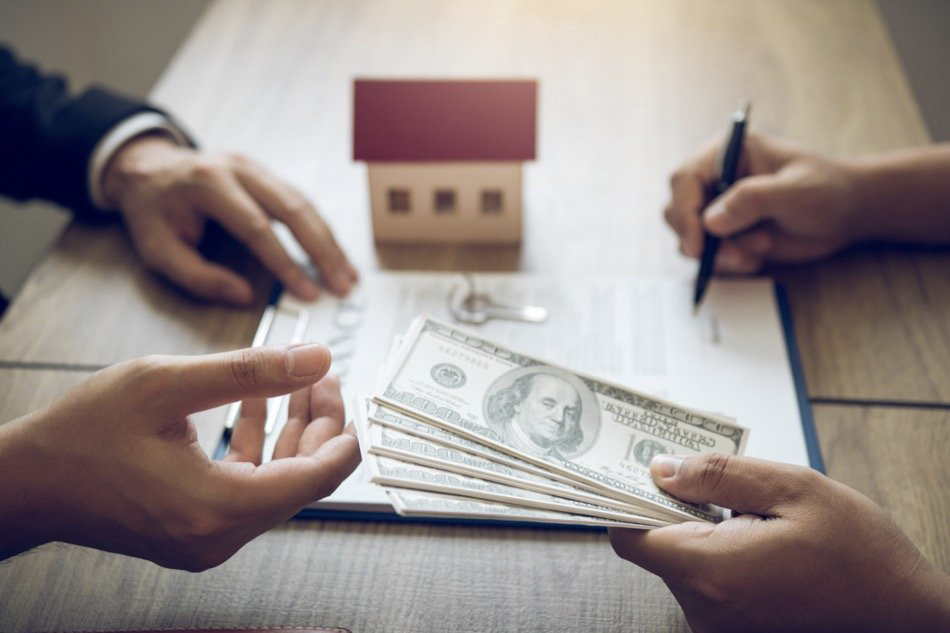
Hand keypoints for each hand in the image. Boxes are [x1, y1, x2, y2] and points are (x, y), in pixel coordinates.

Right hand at [0, 344, 360, 569]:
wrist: (26, 482)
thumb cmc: (81, 437)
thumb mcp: (166, 384)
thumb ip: (249, 371)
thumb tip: (316, 360)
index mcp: (217, 507)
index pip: (318, 479)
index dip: (345, 436)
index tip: (353, 399)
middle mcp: (218, 535)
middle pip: (300, 480)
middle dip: (318, 424)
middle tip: (320, 377)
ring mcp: (206, 538)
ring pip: (276, 484)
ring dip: (290, 433)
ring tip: (296, 383)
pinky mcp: (195, 530)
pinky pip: (246, 489)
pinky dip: (257, 448)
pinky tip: (255, 404)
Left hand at [101, 134, 358, 303]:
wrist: (148, 169)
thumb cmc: (153, 212)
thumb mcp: (158, 250)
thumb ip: (198, 276)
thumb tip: (243, 296)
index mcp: (208, 183)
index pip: (256, 227)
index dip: (285, 262)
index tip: (307, 292)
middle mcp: (239, 169)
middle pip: (293, 209)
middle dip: (323, 251)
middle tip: (342, 285)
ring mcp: (257, 168)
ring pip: (305, 203)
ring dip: (329, 242)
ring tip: (348, 276)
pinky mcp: (268, 175)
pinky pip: (302, 202)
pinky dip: (322, 231)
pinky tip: (335, 255)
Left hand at [608, 454, 949, 631]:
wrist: (909, 622)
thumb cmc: (864, 560)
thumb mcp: (796, 490)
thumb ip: (719, 474)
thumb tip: (661, 468)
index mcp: (711, 570)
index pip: (627, 534)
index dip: (625, 496)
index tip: (633, 467)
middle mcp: (704, 608)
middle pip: (656, 544)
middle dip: (678, 506)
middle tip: (715, 480)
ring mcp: (718, 627)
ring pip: (683, 562)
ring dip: (705, 530)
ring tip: (757, 517)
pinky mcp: (733, 632)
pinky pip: (707, 583)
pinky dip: (721, 555)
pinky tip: (763, 543)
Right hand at [664, 133, 860, 273]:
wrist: (846, 214)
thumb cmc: (826, 190)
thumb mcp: (796, 191)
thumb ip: (753, 200)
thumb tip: (710, 222)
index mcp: (728, 153)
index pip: (685, 179)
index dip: (684, 211)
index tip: (698, 244)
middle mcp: (715, 179)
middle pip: (677, 209)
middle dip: (700, 238)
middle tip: (735, 254)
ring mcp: (718, 208)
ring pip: (690, 237)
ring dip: (720, 253)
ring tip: (759, 250)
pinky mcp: (726, 234)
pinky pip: (708, 255)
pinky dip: (728, 263)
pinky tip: (757, 258)